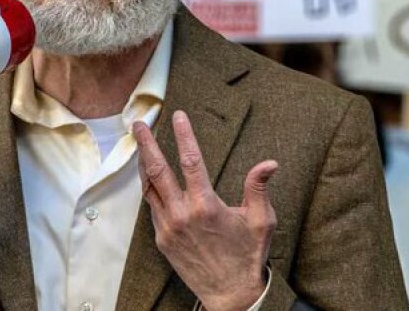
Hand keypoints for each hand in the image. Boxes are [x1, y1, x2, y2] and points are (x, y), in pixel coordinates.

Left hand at [134, 110, 277, 310]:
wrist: (230, 294)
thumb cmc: (247, 255)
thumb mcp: (261, 221)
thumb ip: (259, 189)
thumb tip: (269, 164)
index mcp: (206, 205)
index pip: (191, 161)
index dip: (184, 135)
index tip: (179, 116)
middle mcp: (182, 214)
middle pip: (158, 170)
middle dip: (147, 144)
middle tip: (140, 124)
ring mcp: (168, 227)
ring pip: (149, 188)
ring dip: (143, 163)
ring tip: (139, 143)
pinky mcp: (161, 239)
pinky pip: (152, 207)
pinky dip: (149, 188)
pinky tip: (149, 176)